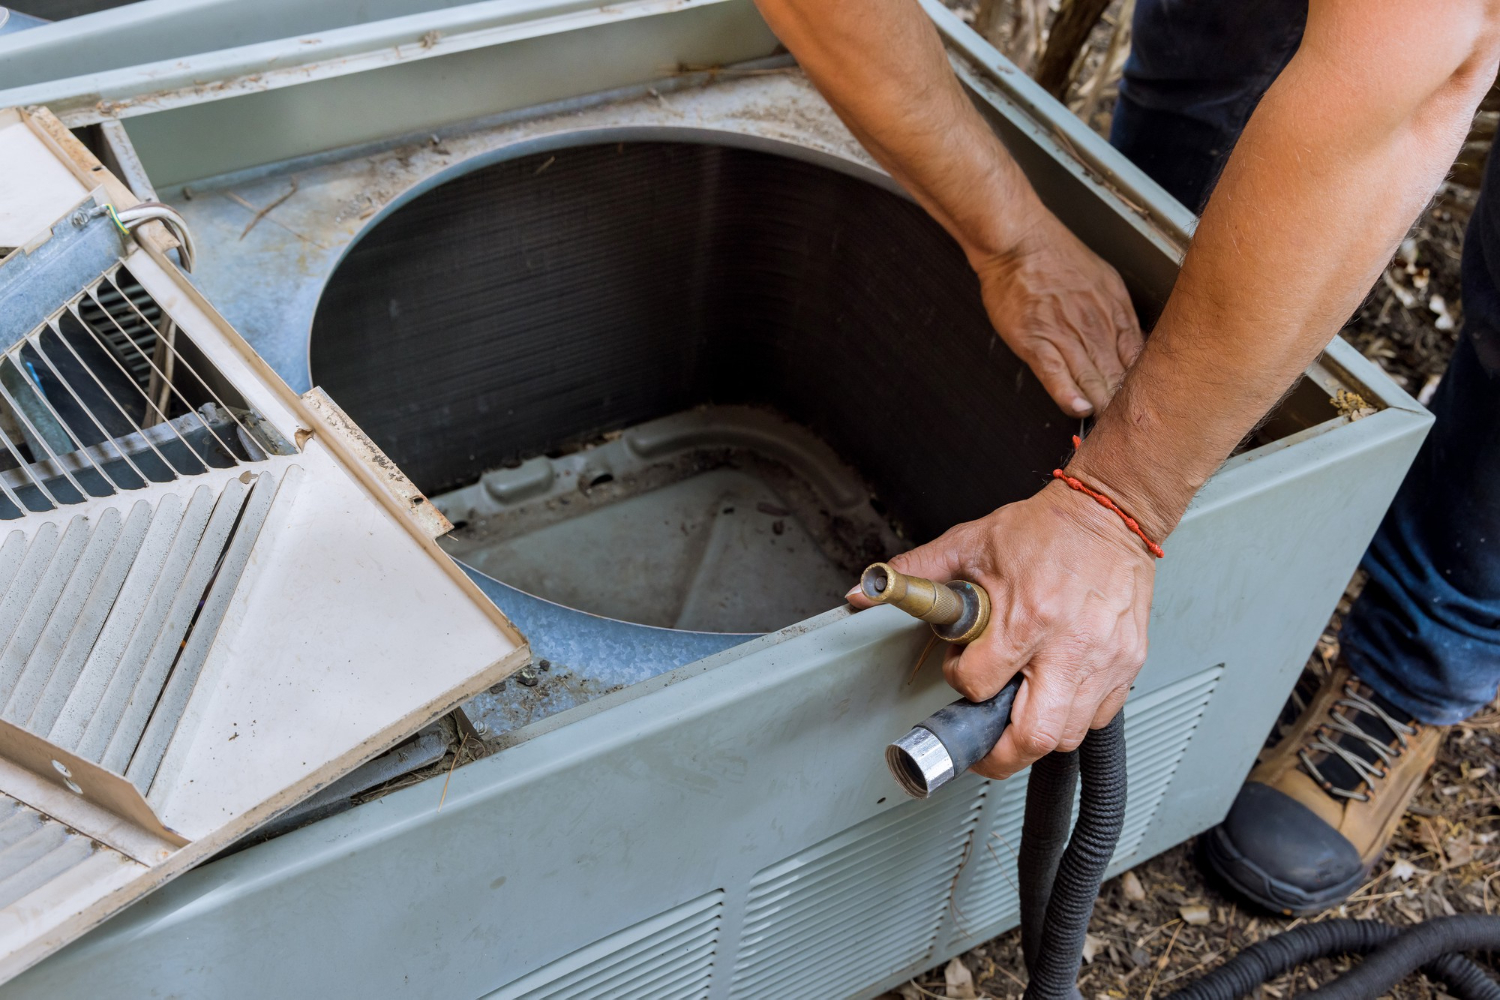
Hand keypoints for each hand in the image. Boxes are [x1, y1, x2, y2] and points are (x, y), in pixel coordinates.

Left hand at [851, 481, 1154, 778]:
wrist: (1109, 514)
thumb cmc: (1045, 530)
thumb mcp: (970, 543)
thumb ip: (916, 573)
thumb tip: (865, 591)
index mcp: (1027, 618)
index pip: (981, 686)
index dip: (962, 682)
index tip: (963, 669)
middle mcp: (1069, 646)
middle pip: (1033, 736)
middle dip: (999, 753)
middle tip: (983, 748)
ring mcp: (1105, 659)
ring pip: (1068, 736)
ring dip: (1036, 737)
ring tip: (1016, 720)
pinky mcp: (1129, 663)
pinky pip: (1100, 717)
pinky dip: (1074, 719)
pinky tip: (1055, 698)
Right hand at [975, 212, 1143, 417]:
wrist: (1019, 242)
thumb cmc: (1056, 257)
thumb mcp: (1104, 279)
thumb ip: (1118, 313)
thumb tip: (1132, 343)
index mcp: (1115, 310)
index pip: (1137, 357)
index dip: (1142, 383)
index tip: (1144, 402)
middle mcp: (1095, 324)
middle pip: (1117, 374)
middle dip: (1124, 403)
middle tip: (1132, 426)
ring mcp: (1065, 334)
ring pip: (1091, 378)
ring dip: (1101, 405)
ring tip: (1109, 427)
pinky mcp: (1036, 340)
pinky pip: (1055, 374)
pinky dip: (1068, 393)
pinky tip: (1079, 408)